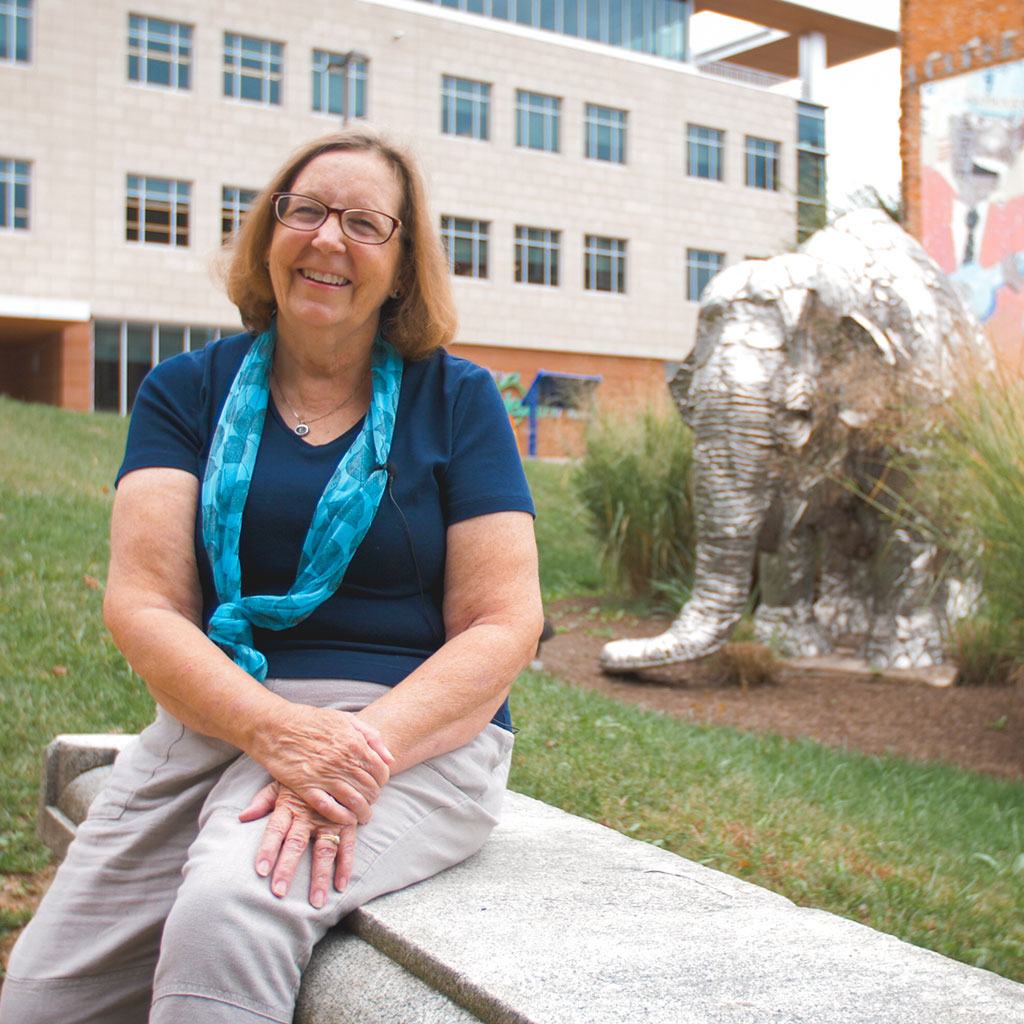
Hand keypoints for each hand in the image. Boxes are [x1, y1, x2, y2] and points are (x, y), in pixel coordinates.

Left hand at [240, 782, 356, 906]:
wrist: (341, 758)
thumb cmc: (305, 776)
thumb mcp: (282, 782)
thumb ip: (263, 801)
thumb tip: (241, 818)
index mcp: (290, 805)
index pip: (275, 830)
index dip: (268, 849)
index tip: (260, 870)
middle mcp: (309, 814)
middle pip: (296, 844)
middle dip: (287, 868)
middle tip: (279, 892)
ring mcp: (331, 818)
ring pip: (324, 849)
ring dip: (320, 876)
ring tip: (316, 901)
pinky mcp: (348, 821)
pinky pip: (348, 846)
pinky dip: (345, 865)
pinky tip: (341, 885)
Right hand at [252, 705, 394, 826]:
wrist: (275, 725)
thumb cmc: (311, 720)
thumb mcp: (345, 719)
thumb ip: (371, 736)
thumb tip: (390, 758)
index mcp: (354, 743)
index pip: (381, 771)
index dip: (382, 781)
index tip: (377, 785)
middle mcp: (343, 761)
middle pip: (370, 788)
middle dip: (374, 798)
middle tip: (370, 802)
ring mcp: (324, 775)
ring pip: (354, 801)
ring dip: (362, 812)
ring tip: (362, 816)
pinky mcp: (306, 787)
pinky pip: (330, 808)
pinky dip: (342, 817)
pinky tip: (347, 819)